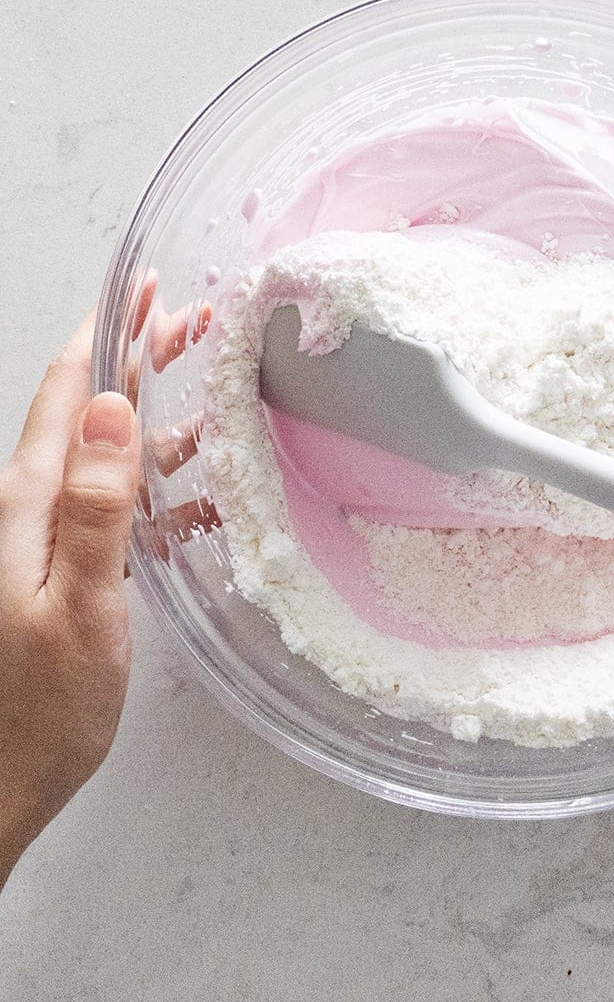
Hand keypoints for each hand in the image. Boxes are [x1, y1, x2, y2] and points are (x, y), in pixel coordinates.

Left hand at [0, 321, 142, 889]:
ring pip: (100, 457)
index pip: (70, 398)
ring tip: (201, 383)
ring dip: (150, 416)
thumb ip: (96, 507)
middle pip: (84, 415)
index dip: (109, 336)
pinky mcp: (57, 579)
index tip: (145, 287)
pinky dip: (154, 483)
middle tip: (191, 318)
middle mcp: (25, 516)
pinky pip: (108, 508)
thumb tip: (114, 410)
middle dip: (136, 359)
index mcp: (26, 510)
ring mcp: (38, 547)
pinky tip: (196, 492)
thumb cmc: (35, 714)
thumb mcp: (81, 605)